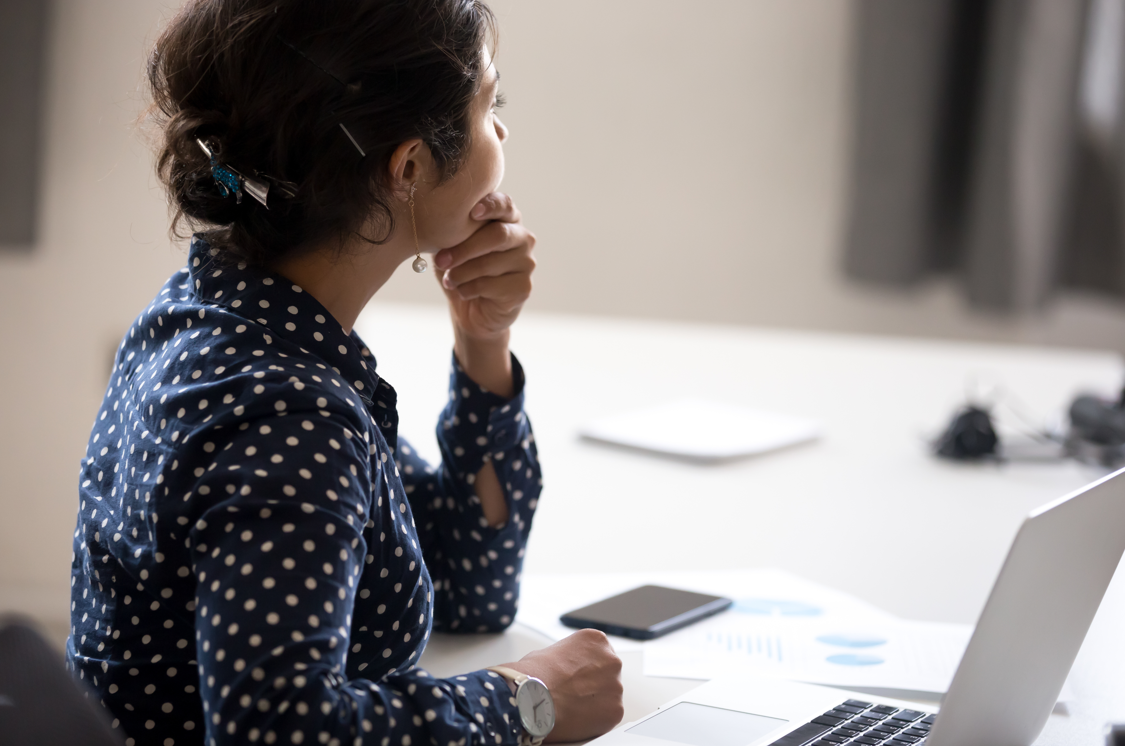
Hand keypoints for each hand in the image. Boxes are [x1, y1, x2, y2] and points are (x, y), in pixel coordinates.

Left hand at [434, 192, 535, 342]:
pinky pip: (491, 285)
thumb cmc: (462, 270)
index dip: (491, 205)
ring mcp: (527, 263)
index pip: (505, 204)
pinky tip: (462, 292)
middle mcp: (523, 238)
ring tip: (448, 280)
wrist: (473, 311)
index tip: (472, 212)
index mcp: (507, 220)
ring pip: (490, 263)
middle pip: (498, 235)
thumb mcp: (452, 246)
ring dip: (461, 273)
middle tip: (441, 260)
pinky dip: (469, 289)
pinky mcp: (523, 288)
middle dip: (464, 248)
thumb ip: (453, 230)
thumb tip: (436, 220)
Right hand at [503, 629, 623, 742]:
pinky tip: (577, 717)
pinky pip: (609, 715)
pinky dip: (596, 719)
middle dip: (593, 685)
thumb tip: (565, 668)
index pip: (598, 655)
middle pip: (607, 674)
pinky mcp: (616, 709)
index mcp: (596, 640)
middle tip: (574, 694)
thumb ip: (568, 658)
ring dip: (595, 702)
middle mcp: (612, 660)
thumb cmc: (534, 674)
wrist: (531, 696)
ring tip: (572, 707)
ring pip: (609, 696)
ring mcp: (616, 685)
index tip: (576, 678)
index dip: (585, 669)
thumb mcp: (551, 651)